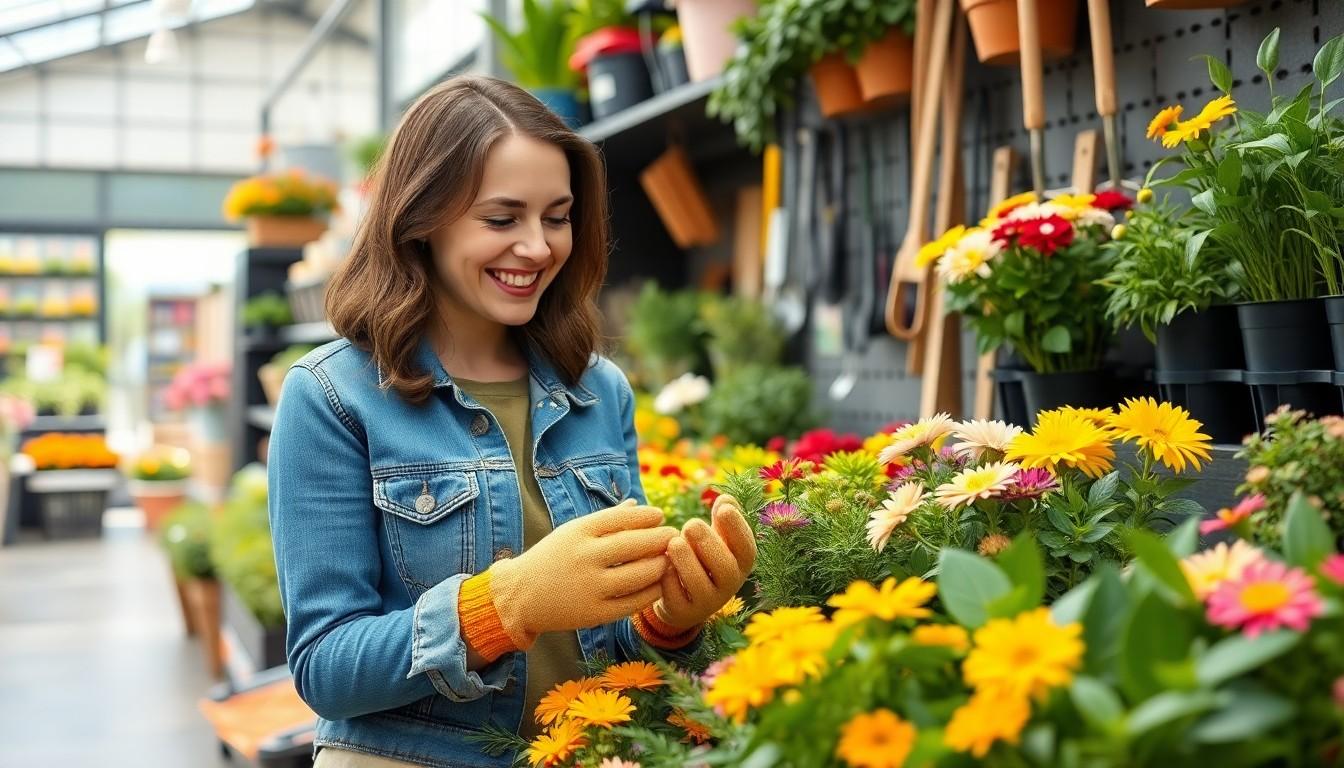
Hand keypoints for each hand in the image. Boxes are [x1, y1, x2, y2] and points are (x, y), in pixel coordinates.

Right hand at [489, 500, 675, 647]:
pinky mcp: (594, 613)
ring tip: (669, 559)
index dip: (646, 516)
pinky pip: (633, 602)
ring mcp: (589, 586)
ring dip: (660, 565)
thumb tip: (638, 504)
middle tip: (674, 535)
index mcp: (577, 532)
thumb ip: (606, 520)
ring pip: (638, 574)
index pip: (621, 518)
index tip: (660, 515)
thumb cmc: (552, 558)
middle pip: (634, 544)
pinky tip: (658, 583)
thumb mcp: (572, 532)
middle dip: (660, 538)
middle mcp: (584, 557)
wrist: (520, 595)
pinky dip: (651, 591)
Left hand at [653, 494, 756, 629]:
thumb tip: (726, 499)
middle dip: (709, 544)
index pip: (747, 548)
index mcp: (739, 564)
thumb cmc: (702, 557)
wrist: (683, 598)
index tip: (723, 508)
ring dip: (687, 561)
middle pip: (725, 568)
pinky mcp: (684, 614)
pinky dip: (670, 581)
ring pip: (700, 585)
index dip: (738, 528)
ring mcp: (707, 602)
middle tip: (691, 524)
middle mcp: (728, 586)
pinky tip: (663, 566)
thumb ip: (721, 519)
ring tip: (674, 543)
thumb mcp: (715, 537)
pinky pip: (677, 599)